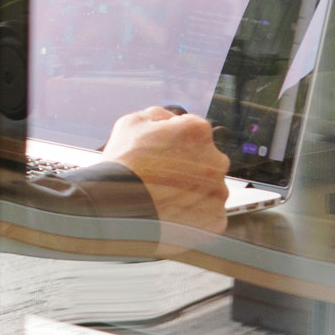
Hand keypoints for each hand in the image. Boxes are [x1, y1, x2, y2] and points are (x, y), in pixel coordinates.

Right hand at [101, 105, 231, 231]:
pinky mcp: (215, 219)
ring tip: (163, 199)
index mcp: (198, 132)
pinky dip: (193, 216)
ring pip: (208, 189)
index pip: (193, 131)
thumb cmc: (122, 167)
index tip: (160, 154)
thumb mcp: (131, 123)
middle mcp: (215, 160)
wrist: (116, 211)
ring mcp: (217, 192)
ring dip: (191, 192)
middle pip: (205, 160)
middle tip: (161, 178)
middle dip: (186, 168)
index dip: (174, 142)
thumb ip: (159, 115)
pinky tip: (172, 213)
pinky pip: (207, 215)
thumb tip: (169, 120)